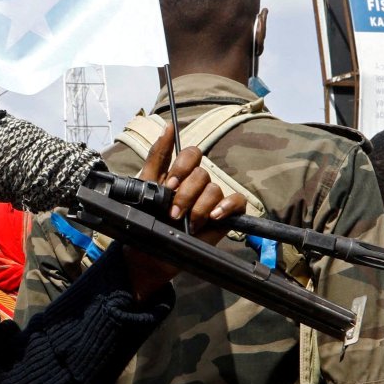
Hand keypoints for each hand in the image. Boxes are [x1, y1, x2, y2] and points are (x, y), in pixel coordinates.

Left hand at [122, 122, 246, 300]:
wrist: (151, 256)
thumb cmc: (146, 222)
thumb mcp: (146, 187)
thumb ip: (156, 158)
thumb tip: (166, 127)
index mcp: (180, 174)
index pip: (191, 154)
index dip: (182, 166)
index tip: (170, 185)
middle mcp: (198, 183)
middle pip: (201, 173)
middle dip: (186, 194)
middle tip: (173, 212)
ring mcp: (213, 199)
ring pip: (214, 189)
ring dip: (199, 207)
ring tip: (188, 223)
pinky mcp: (226, 215)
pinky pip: (237, 201)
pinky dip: (226, 207)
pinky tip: (213, 218)